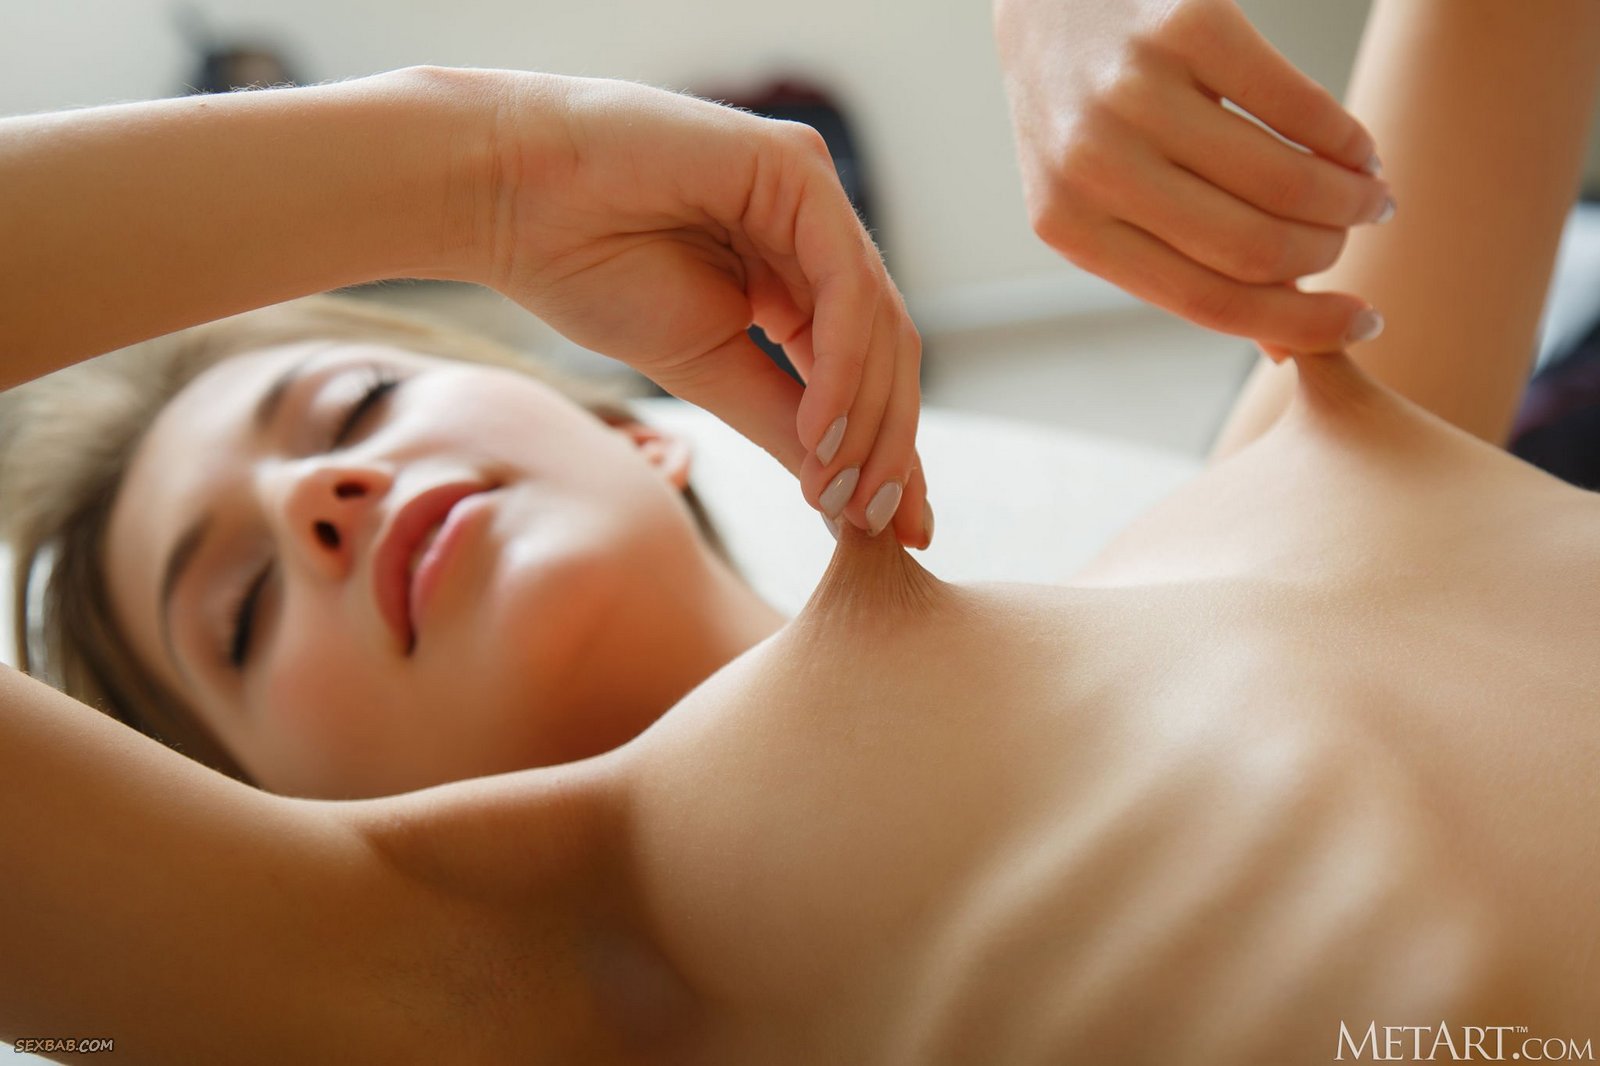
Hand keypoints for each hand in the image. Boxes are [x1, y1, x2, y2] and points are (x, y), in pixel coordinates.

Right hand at [480, 72, 929, 546]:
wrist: (508, 196)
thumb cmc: (589, 272)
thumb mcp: (706, 371)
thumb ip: (782, 424)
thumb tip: (842, 499)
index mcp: (794, 278)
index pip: (866, 369)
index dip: (888, 452)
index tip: (897, 537)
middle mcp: (815, 235)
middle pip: (887, 350)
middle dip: (891, 445)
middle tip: (880, 528)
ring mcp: (812, 195)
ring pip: (878, 323)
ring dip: (868, 419)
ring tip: (839, 495)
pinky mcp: (795, 166)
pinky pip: (845, 284)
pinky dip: (842, 367)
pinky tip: (821, 431)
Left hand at [995, 0, 1392, 359]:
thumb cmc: (1087, 114)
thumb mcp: (1105, 200)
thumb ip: (1186, 262)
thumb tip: (1291, 346)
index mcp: (1070, 227)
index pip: (1205, 301)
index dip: (1300, 323)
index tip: (1362, 321)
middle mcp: (1092, 163)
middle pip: (1253, 248)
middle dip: (1330, 253)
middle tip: (1358, 233)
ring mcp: (1135, 92)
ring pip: (1283, 183)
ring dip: (1350, 199)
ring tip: (1370, 193)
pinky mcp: (1183, 24)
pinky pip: (1297, 104)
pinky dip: (1345, 136)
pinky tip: (1357, 148)